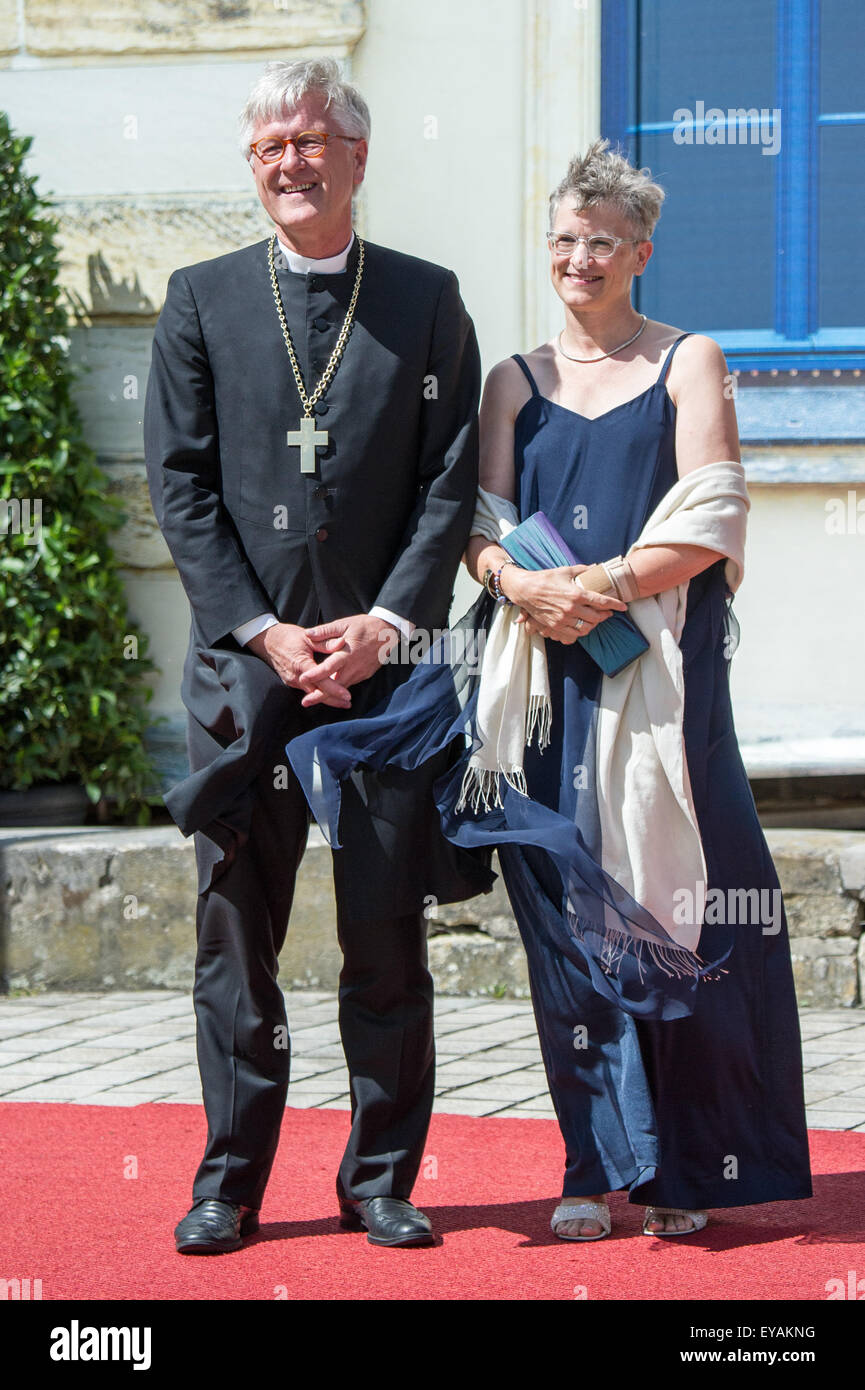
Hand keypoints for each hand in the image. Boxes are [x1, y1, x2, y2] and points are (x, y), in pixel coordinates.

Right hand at [246, 622, 351, 708]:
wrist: (266, 640)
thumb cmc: (287, 636)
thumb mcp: (308, 637)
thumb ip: (325, 642)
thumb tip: (342, 643)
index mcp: (301, 665)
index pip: (321, 682)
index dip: (334, 690)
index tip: (347, 696)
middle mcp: (296, 676)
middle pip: (317, 693)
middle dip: (333, 700)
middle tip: (348, 703)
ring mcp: (291, 680)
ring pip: (311, 693)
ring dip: (325, 698)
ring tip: (342, 702)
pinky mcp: (290, 681)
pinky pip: (306, 690)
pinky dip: (317, 693)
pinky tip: (328, 694)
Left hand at [299, 614, 400, 707]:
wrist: (388, 632)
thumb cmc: (365, 626)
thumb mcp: (344, 624)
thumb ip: (325, 631)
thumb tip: (308, 633)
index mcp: (347, 653)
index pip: (329, 667)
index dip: (315, 674)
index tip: (303, 679)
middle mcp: (354, 667)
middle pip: (335, 685)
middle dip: (320, 695)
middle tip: (305, 702)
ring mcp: (361, 673)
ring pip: (342, 688)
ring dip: (329, 695)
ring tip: (313, 700)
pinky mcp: (365, 675)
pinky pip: (349, 684)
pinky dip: (339, 690)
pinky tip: (329, 693)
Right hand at [503, 565, 625, 644]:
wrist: (525, 590)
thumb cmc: (545, 578)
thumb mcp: (565, 571)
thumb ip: (583, 570)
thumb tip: (596, 567)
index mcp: (576, 593)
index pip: (602, 601)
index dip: (615, 605)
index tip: (623, 607)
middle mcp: (571, 608)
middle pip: (597, 617)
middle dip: (606, 615)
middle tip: (608, 612)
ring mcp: (563, 619)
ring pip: (587, 627)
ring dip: (595, 624)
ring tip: (596, 619)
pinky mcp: (556, 625)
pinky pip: (574, 633)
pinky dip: (582, 631)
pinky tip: (584, 625)